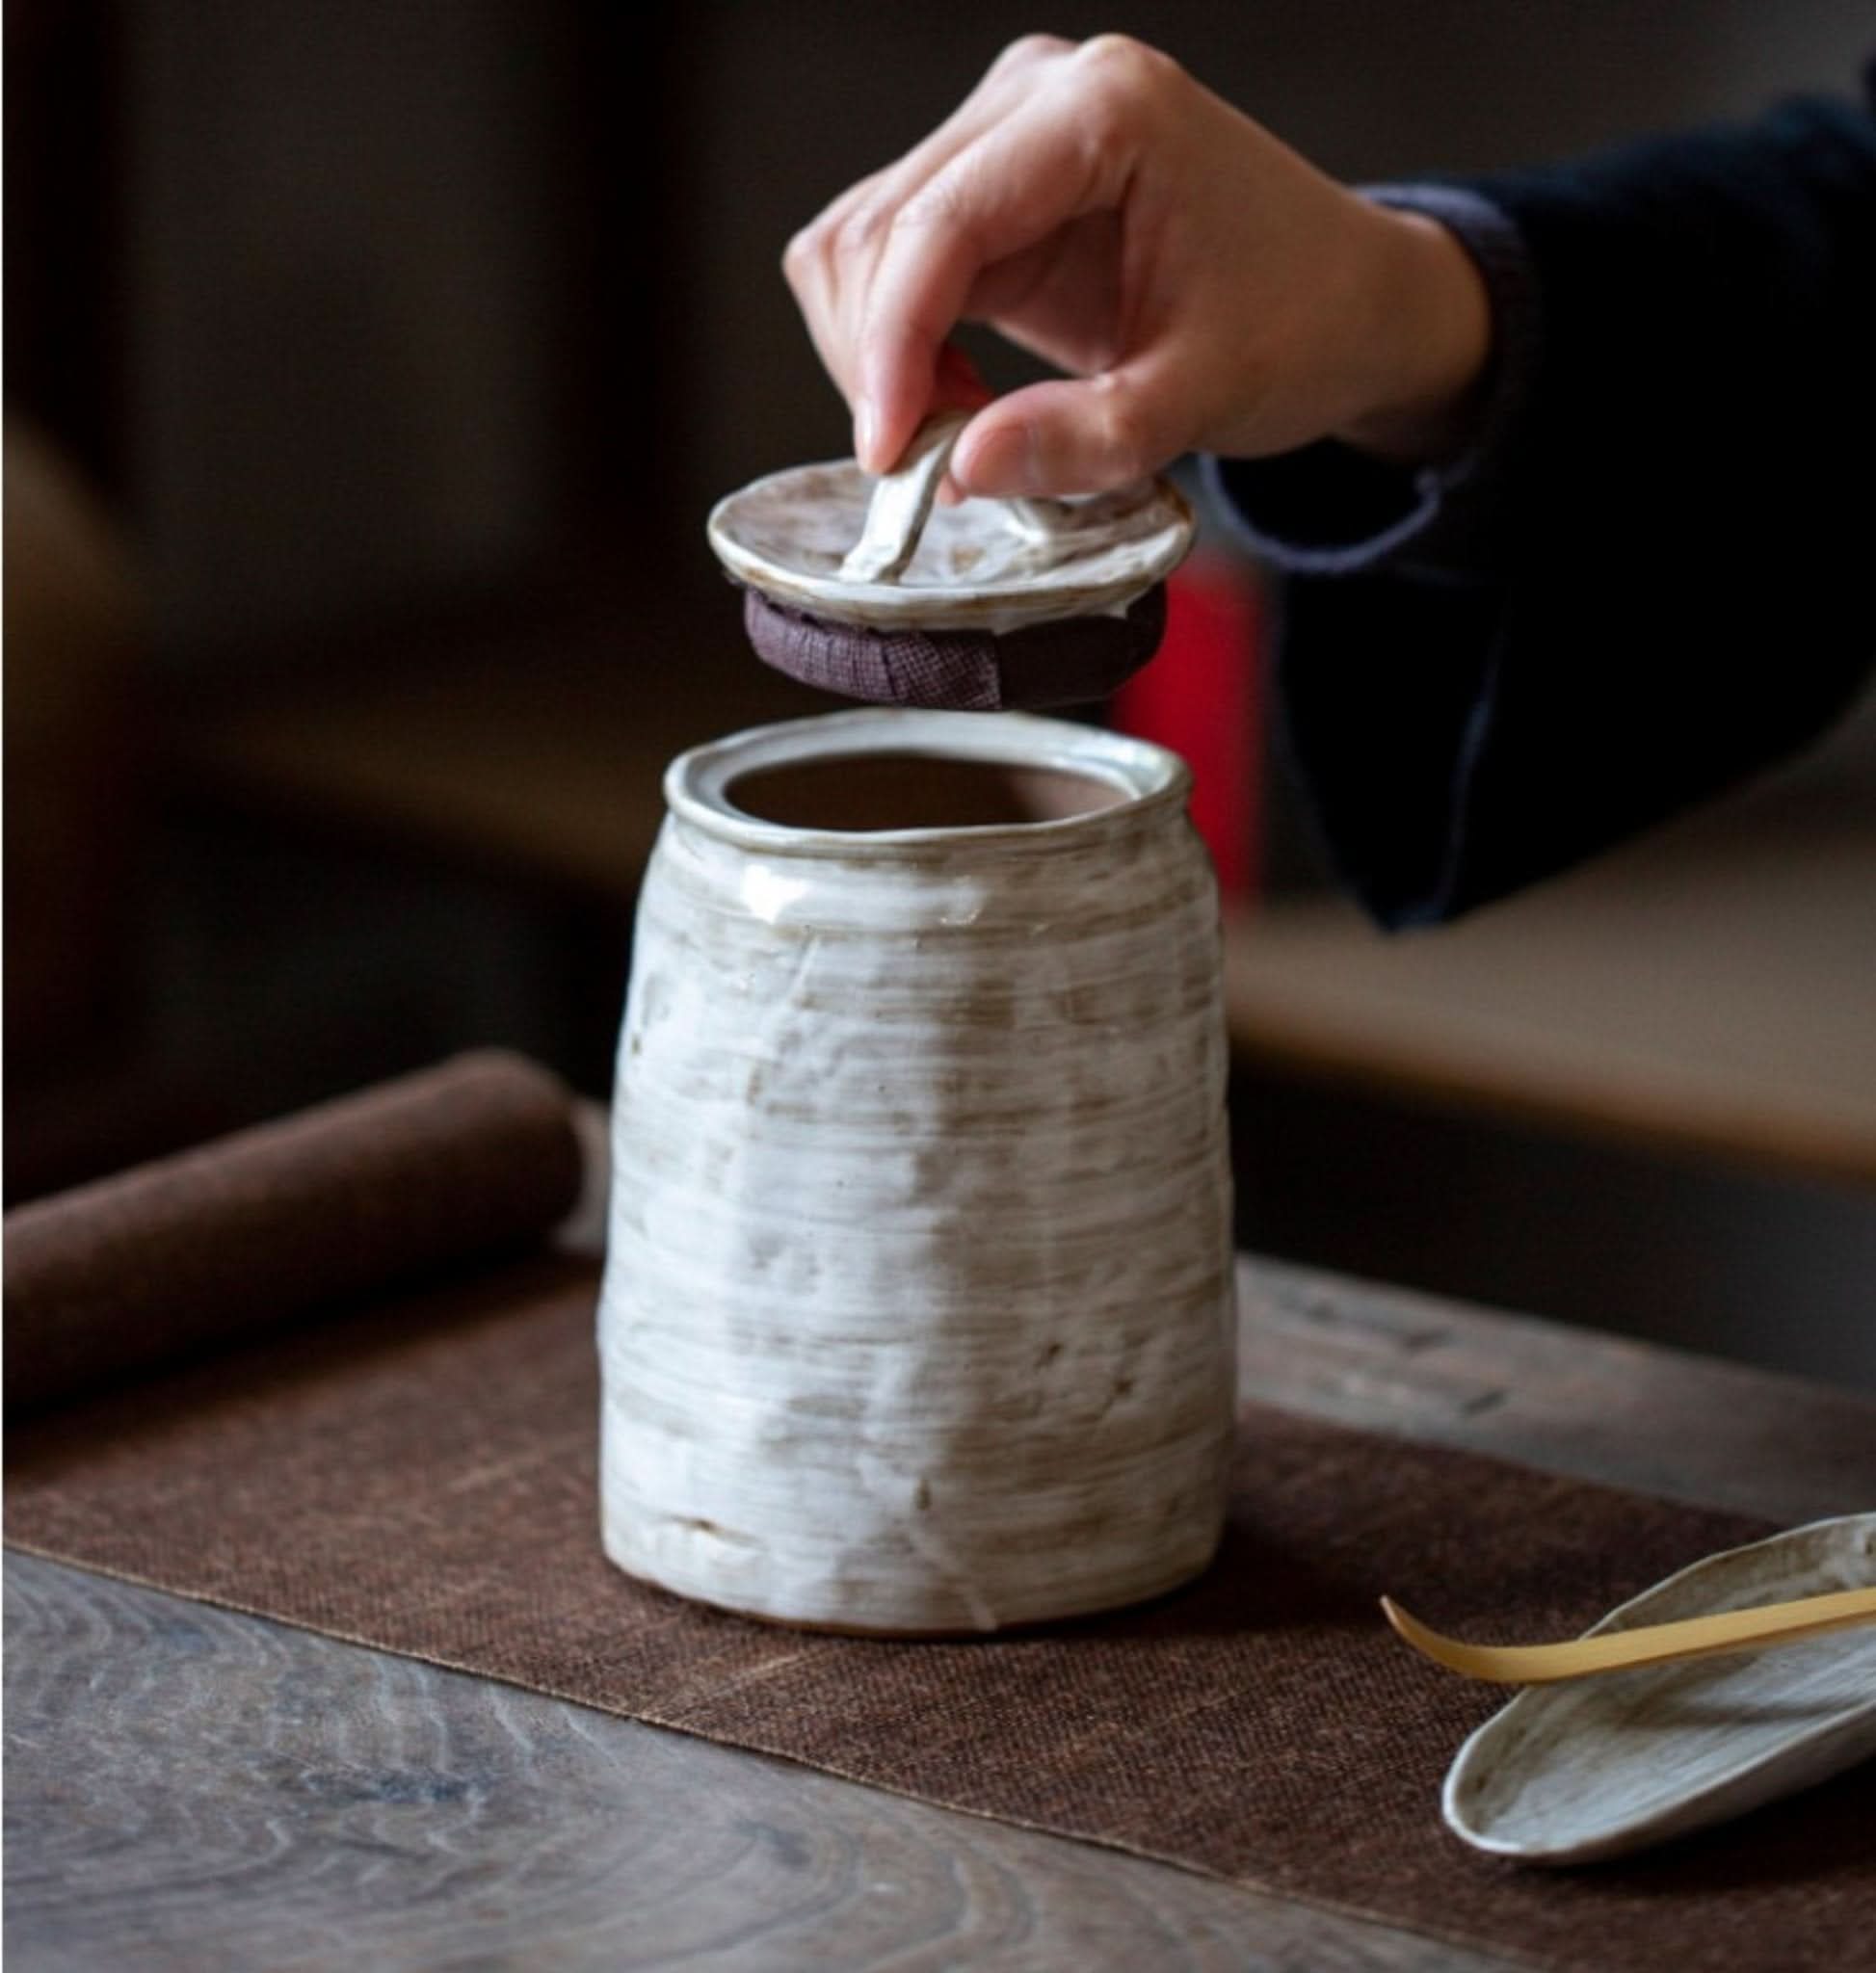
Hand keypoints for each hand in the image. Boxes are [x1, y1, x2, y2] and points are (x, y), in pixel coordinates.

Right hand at [783, 34, 1492, 494]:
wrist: (1348, 301)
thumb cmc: (1301, 324)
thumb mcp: (1205, 398)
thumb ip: (1086, 440)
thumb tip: (960, 467)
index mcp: (1103, 112)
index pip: (940, 223)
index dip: (892, 347)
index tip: (891, 457)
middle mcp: (1036, 98)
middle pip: (875, 229)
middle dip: (880, 361)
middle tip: (932, 464)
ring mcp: (1004, 136)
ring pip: (860, 246)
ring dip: (880, 357)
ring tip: (957, 433)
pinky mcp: (990, 190)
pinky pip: (889, 267)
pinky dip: (897, 348)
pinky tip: (958, 400)